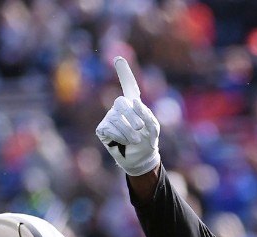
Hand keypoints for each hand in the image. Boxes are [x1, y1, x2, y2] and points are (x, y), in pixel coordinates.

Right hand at [95, 56, 160, 175]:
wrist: (140, 158)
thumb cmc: (148, 142)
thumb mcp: (154, 129)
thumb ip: (148, 115)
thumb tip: (134, 102)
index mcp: (134, 105)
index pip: (129, 87)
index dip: (124, 73)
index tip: (118, 58)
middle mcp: (120, 109)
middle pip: (120, 103)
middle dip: (131, 115)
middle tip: (141, 127)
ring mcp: (110, 118)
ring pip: (115, 117)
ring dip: (128, 130)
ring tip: (136, 140)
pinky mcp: (103, 129)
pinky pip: (109, 127)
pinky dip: (120, 135)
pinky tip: (125, 142)